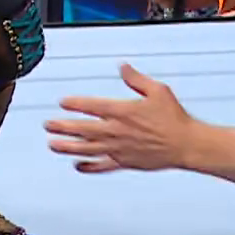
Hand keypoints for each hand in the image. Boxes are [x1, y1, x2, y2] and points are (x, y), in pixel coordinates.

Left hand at [45, 64, 195, 172]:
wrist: (186, 144)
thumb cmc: (174, 117)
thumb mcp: (158, 90)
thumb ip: (136, 79)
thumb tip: (122, 67)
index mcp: (123, 111)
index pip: (92, 106)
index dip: (75, 104)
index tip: (62, 102)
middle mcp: (117, 131)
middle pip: (83, 129)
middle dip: (62, 126)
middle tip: (48, 124)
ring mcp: (119, 149)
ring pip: (87, 149)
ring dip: (68, 147)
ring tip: (52, 144)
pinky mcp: (125, 162)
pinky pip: (102, 166)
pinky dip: (89, 167)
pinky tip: (77, 166)